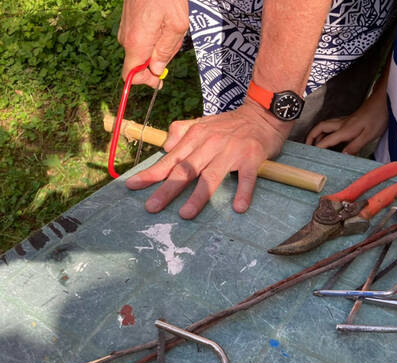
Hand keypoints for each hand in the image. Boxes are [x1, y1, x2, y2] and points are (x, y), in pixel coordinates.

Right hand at [118, 0, 188, 86]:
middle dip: (158, 61)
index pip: (130, 75)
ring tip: (172, 28)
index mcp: (137, 43)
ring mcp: (125, 28)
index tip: (160, 81)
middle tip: (174, 44)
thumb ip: (166, 50)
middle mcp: (126, 38)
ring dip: (157, 47)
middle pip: (139, 63)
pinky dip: (154, 36)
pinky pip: (140, 37)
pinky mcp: (128, 20)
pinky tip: (165, 21)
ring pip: (141, 49)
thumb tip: (157, 70)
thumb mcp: (177, 25)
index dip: (145, 82)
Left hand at [125, 100, 288, 218]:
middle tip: (152, 207)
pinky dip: (244, 192)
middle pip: (186, 170)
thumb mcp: (202, 123)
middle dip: (167, 189)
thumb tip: (165, 147)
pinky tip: (238, 207)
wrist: (263, 113)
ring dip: (198, 196)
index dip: (152, 173)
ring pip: (212, 176)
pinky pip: (247, 177)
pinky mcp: (251, 157)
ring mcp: (231, 151)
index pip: (170, 158)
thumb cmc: (230, 124)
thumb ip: (181, 131)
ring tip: (186, 214)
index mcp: (196, 137)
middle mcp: (211, 144)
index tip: (133, 186)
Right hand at [306, 71, 388, 153]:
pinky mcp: (348, 120)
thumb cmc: (378, 117)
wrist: (383, 102)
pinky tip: (329, 138)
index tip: (311, 155)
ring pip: (325, 126)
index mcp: (345, 130)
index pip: (326, 140)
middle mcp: (341, 124)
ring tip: (315, 144)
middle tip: (307, 147)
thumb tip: (342, 156)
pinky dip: (325, 132)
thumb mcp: (369, 135)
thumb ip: (354, 146)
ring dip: (317, 134)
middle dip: (311, 137)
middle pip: (320, 128)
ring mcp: (344, 121)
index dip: (318, 148)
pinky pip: (331, 126)